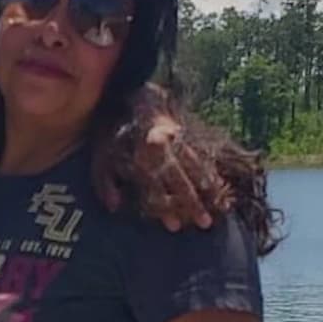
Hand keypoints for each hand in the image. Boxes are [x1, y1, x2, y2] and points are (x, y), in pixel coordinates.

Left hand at [98, 84, 232, 231]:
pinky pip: (201, 155)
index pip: (155, 185)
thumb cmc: (111, 132)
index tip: (175, 226)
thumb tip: (114, 207)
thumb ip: (105, 183)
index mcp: (140, 152)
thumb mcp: (100, 156)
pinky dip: (212, 171)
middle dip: (193, 202)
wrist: (128, 95)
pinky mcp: (183, 132)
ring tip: (222, 206)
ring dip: (209, 188)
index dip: (165, 206)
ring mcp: (175, 138)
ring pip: (196, 166)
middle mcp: (162, 146)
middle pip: (180, 178)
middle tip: (205, 223)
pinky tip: (221, 185)